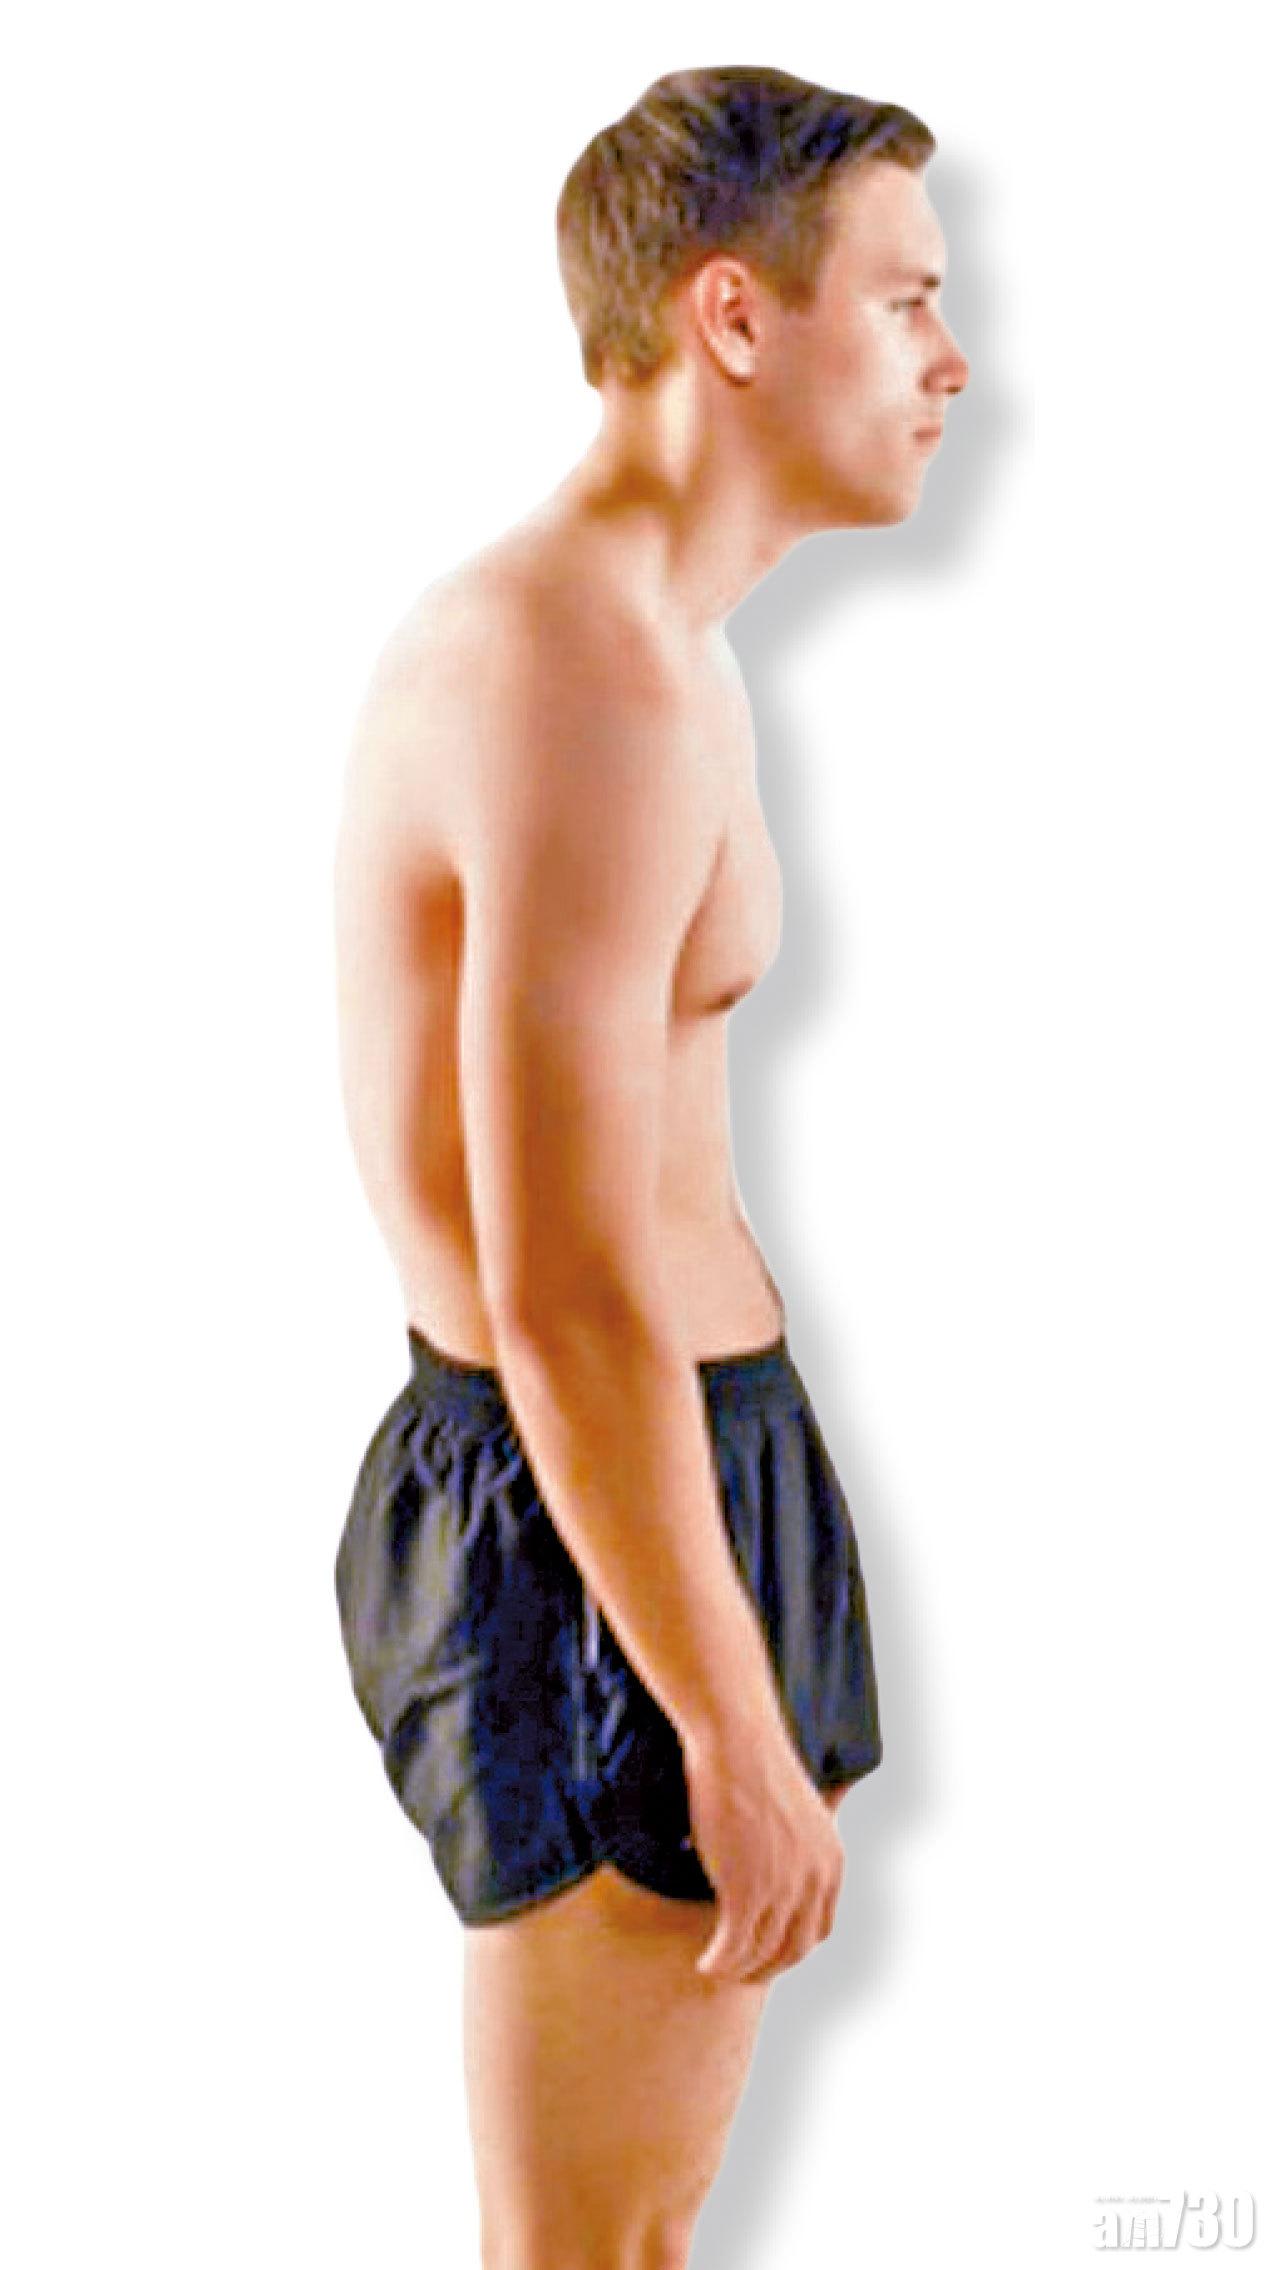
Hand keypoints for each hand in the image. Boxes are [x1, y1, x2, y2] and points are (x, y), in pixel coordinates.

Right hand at [680, 1715, 844, 1985]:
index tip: (766, 1951)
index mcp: (831, 1861)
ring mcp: (783, 1889)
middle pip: (793, 1949)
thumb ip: (797, 1843)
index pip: (818, 1928)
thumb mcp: (795, 1810)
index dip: (791, 1947)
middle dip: (766, 1967)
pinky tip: (705, 1964)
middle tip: (741, 1972)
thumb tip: (779, 1856)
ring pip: (761, 1954)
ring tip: (716, 1969)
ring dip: (738, 1970)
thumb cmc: (754, 1762)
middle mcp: (815, 1880)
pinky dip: (719, 1963)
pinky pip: (733, 1947)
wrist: (736, 1740)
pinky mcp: (748, 1891)